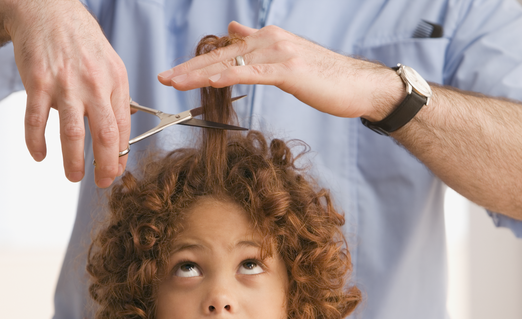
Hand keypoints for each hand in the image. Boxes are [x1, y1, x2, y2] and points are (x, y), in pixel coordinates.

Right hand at [6, 0, 129, 187]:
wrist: (46, 10)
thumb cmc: (79, 38)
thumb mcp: (109, 63)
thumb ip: (113, 95)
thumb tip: (117, 130)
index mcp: (115, 80)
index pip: (122, 127)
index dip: (121, 154)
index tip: (117, 171)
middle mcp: (93, 84)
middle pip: (104, 135)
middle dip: (105, 166)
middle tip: (102, 182)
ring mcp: (65, 85)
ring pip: (72, 134)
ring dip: (73, 161)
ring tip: (73, 176)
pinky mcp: (38, 83)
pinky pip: (36, 121)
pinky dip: (36, 142)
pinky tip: (39, 155)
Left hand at [157, 21, 403, 120]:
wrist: (359, 85)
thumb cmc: (325, 77)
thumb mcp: (287, 57)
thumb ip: (258, 44)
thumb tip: (234, 31)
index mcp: (267, 38)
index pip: (223, 53)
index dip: (195, 65)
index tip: (172, 74)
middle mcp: (269, 40)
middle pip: (220, 56)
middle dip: (188, 69)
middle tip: (162, 78)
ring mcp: (278, 54)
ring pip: (229, 65)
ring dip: (199, 74)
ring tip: (174, 82)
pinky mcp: (287, 71)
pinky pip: (251, 74)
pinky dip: (228, 78)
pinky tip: (209, 82)